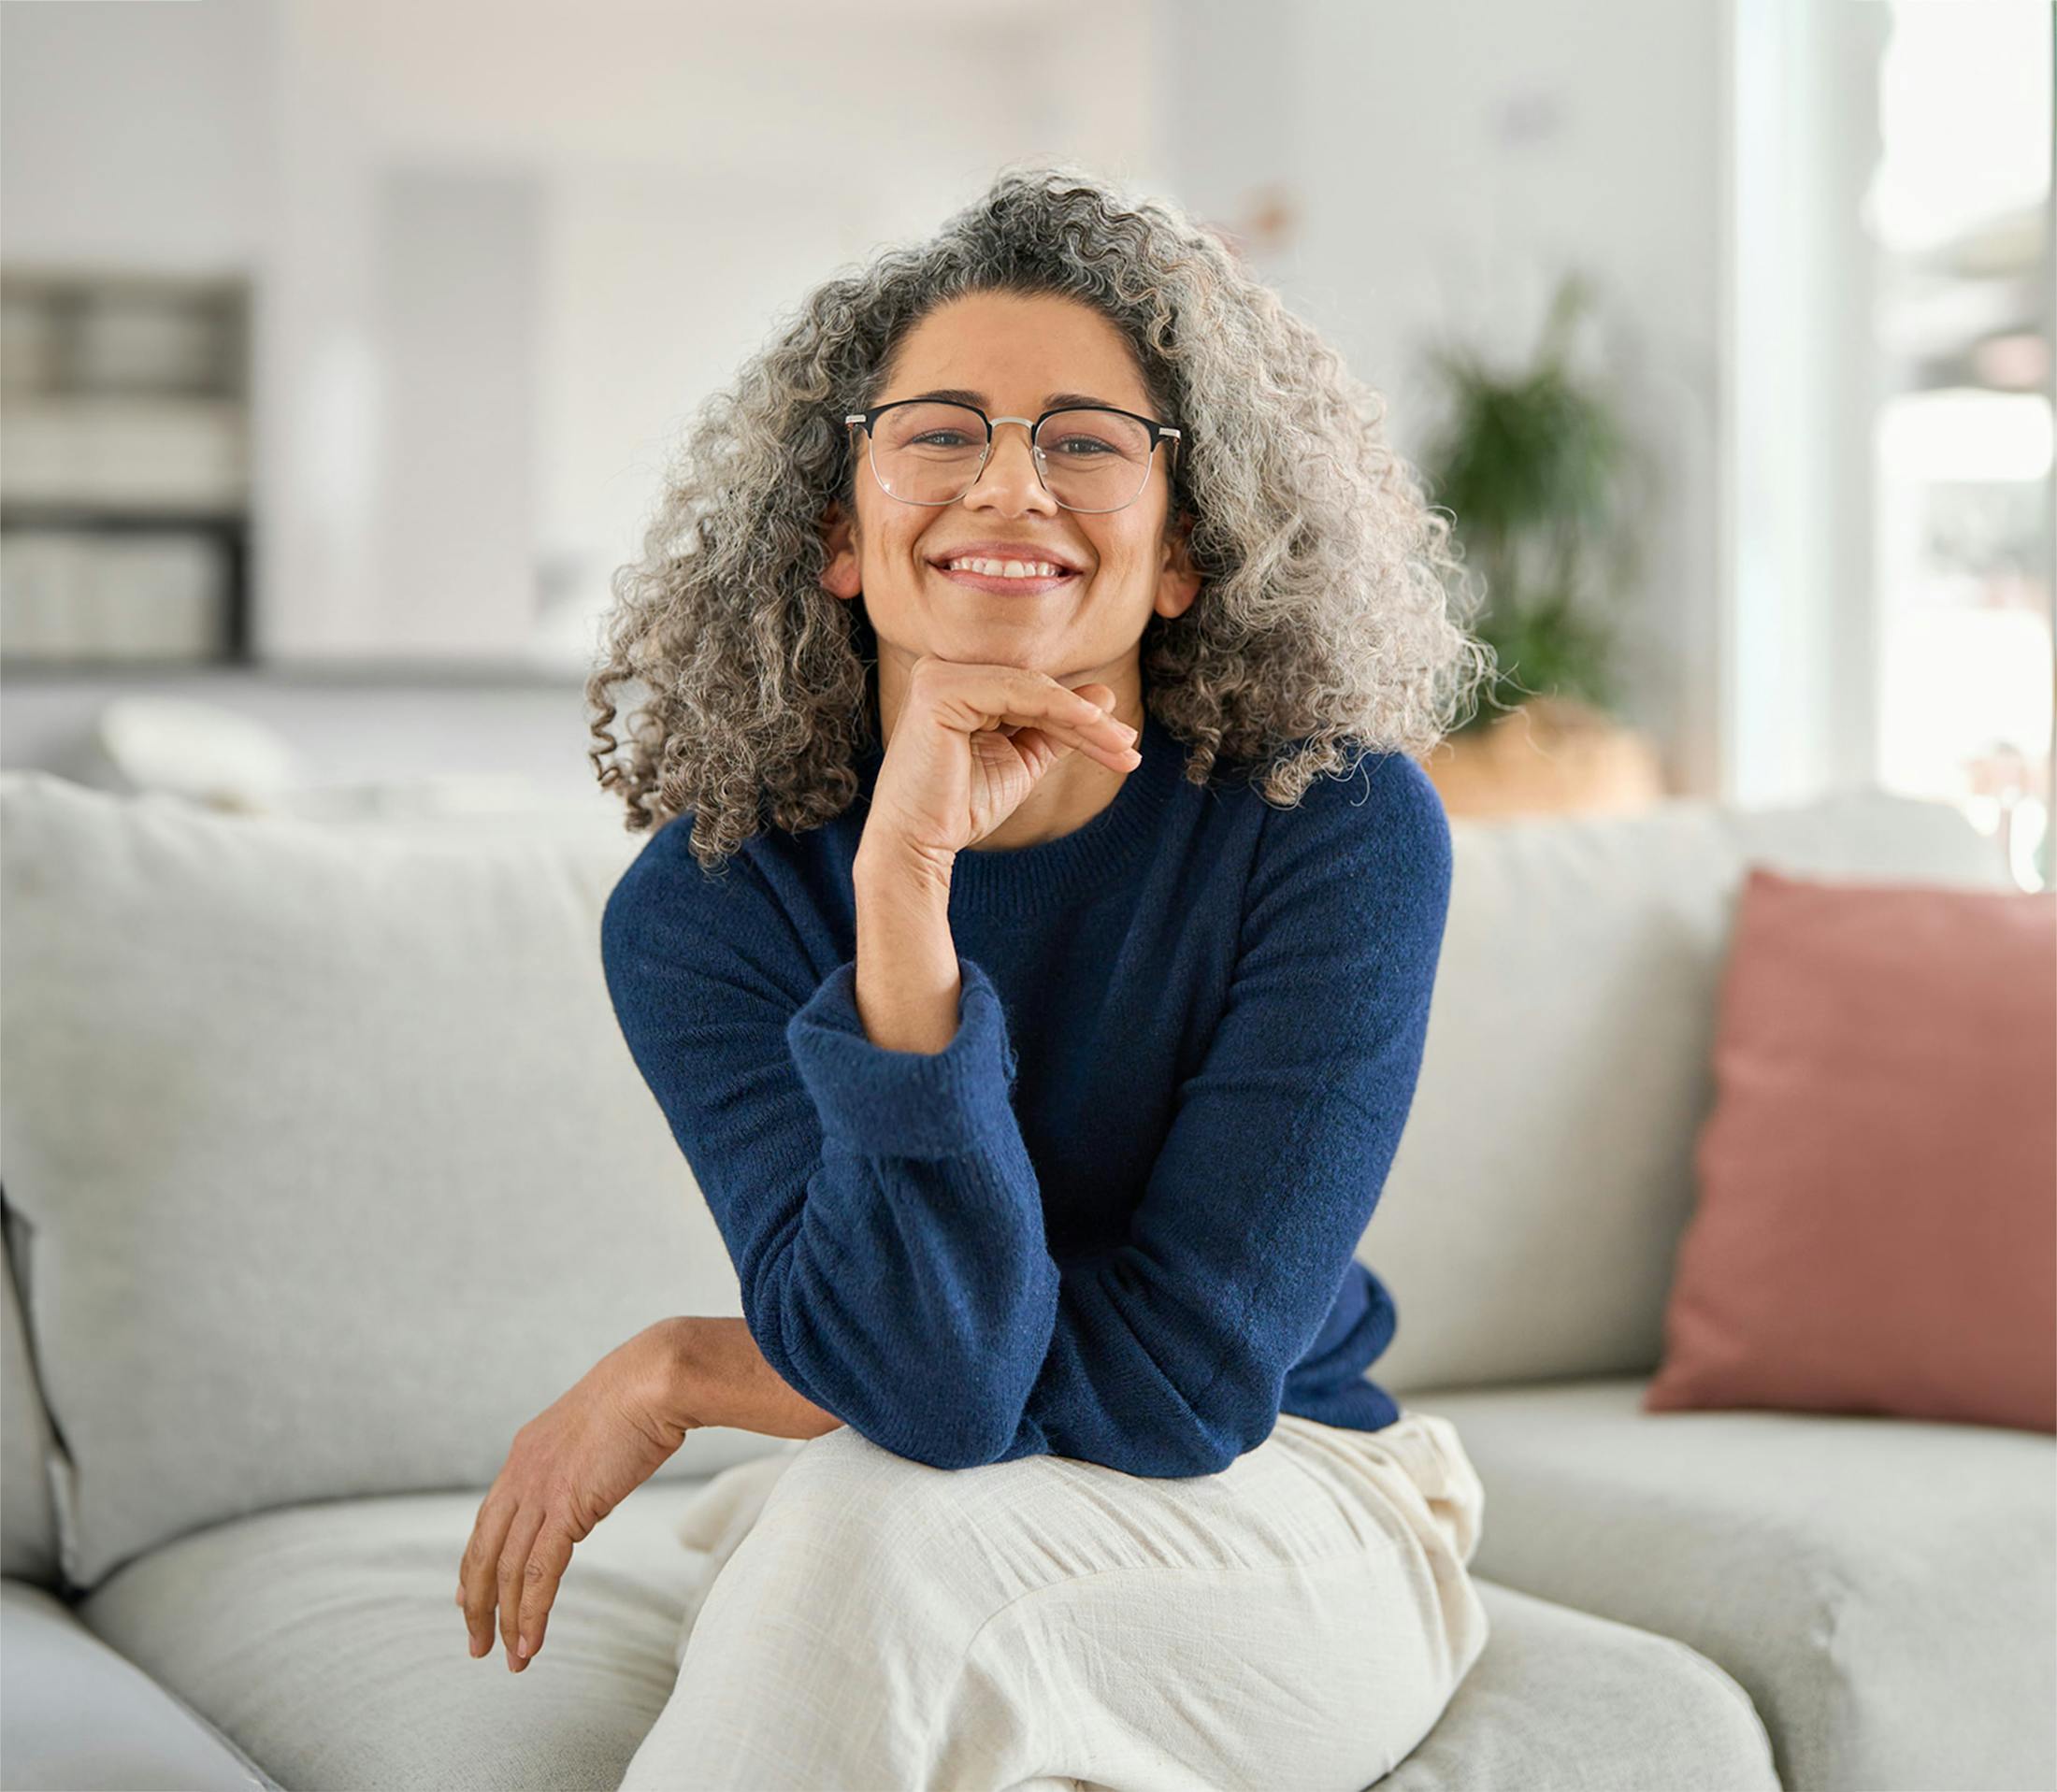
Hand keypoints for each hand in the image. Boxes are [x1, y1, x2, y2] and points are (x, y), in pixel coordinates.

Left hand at [456, 1319, 695, 1672]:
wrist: (657, 1376)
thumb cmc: (644, 1392)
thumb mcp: (597, 1426)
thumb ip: (582, 1457)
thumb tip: (595, 1475)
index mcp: (524, 1453)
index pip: (487, 1522)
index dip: (476, 1566)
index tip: (471, 1599)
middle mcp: (521, 1474)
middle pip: (483, 1553)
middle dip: (477, 1604)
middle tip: (477, 1644)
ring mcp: (541, 1491)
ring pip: (507, 1571)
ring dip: (507, 1621)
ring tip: (512, 1659)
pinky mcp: (567, 1507)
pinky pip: (540, 1574)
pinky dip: (532, 1613)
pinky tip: (531, 1642)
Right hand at [861, 656, 1142, 867]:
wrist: (918, 845)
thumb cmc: (962, 806)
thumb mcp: (1022, 760)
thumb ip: (1057, 727)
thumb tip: (1104, 697)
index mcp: (958, 684)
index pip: (1032, 693)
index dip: (1081, 719)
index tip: (1125, 746)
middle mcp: (943, 671)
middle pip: (1035, 689)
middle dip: (1089, 722)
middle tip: (1130, 747)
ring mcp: (938, 675)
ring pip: (1033, 690)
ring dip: (1084, 720)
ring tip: (1122, 746)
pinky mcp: (939, 689)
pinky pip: (1017, 692)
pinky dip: (1061, 709)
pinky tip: (1095, 728)